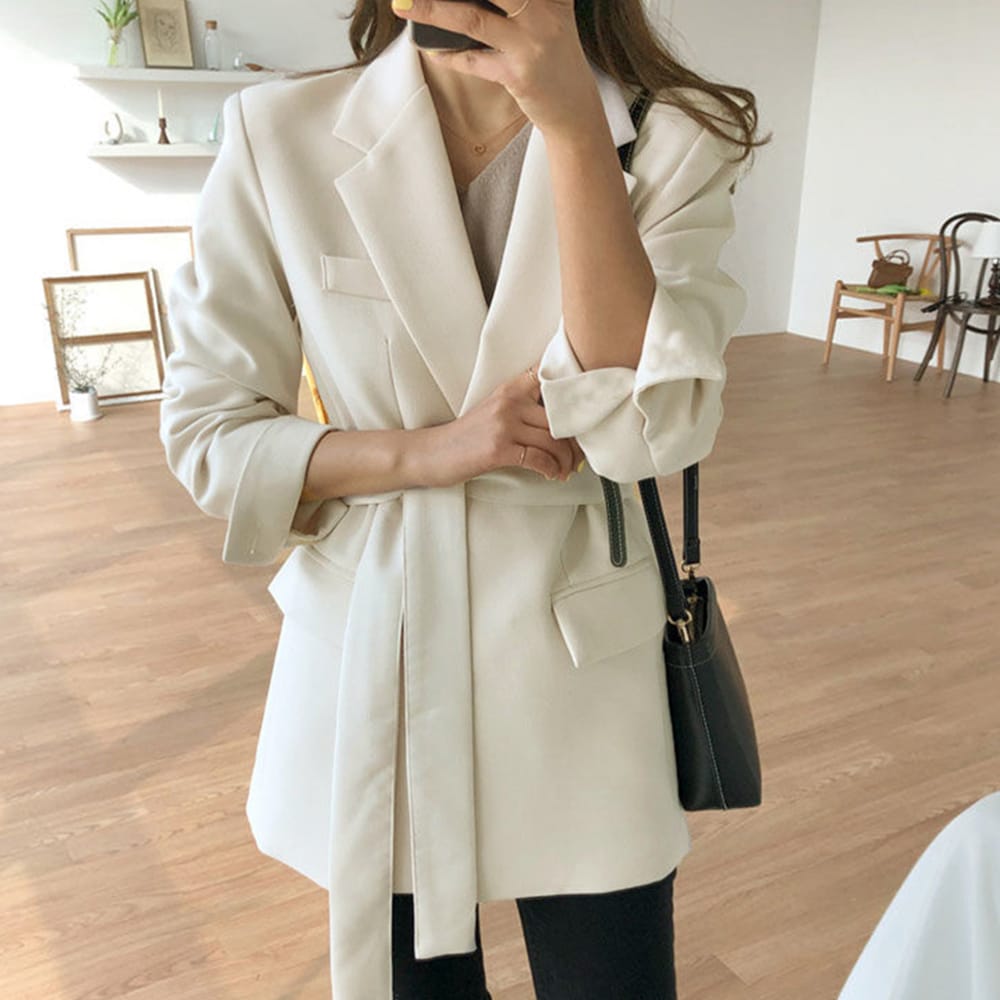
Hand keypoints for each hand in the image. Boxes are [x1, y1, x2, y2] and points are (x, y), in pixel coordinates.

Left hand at [390, 0, 600, 135]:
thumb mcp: (549, 16)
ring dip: (433, 10)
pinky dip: (449, 56)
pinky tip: (432, 49)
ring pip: (472, 18)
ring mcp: (531, 44)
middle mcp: (544, 12)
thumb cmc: (554, 60)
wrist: (575, 110)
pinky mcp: (518, 75)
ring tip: (403, 4)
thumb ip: (520, 2)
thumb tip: (467, 0)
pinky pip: (473, 61)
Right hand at [418, 363, 584, 486]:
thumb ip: (526, 407)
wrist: (435, 453)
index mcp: (511, 388)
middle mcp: (509, 402)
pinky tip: (552, 475)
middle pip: (560, 417)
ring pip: (553, 439)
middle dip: (575, 440)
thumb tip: (566, 420)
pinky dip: (551, 469)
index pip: (552, 380)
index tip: (590, 410)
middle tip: (579, 455)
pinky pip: (539, 458)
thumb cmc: (469, 436)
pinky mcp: (498, 449)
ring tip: (566, 469)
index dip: (576, 392)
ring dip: (566, 459)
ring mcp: (504, 425)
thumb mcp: (496, 409)